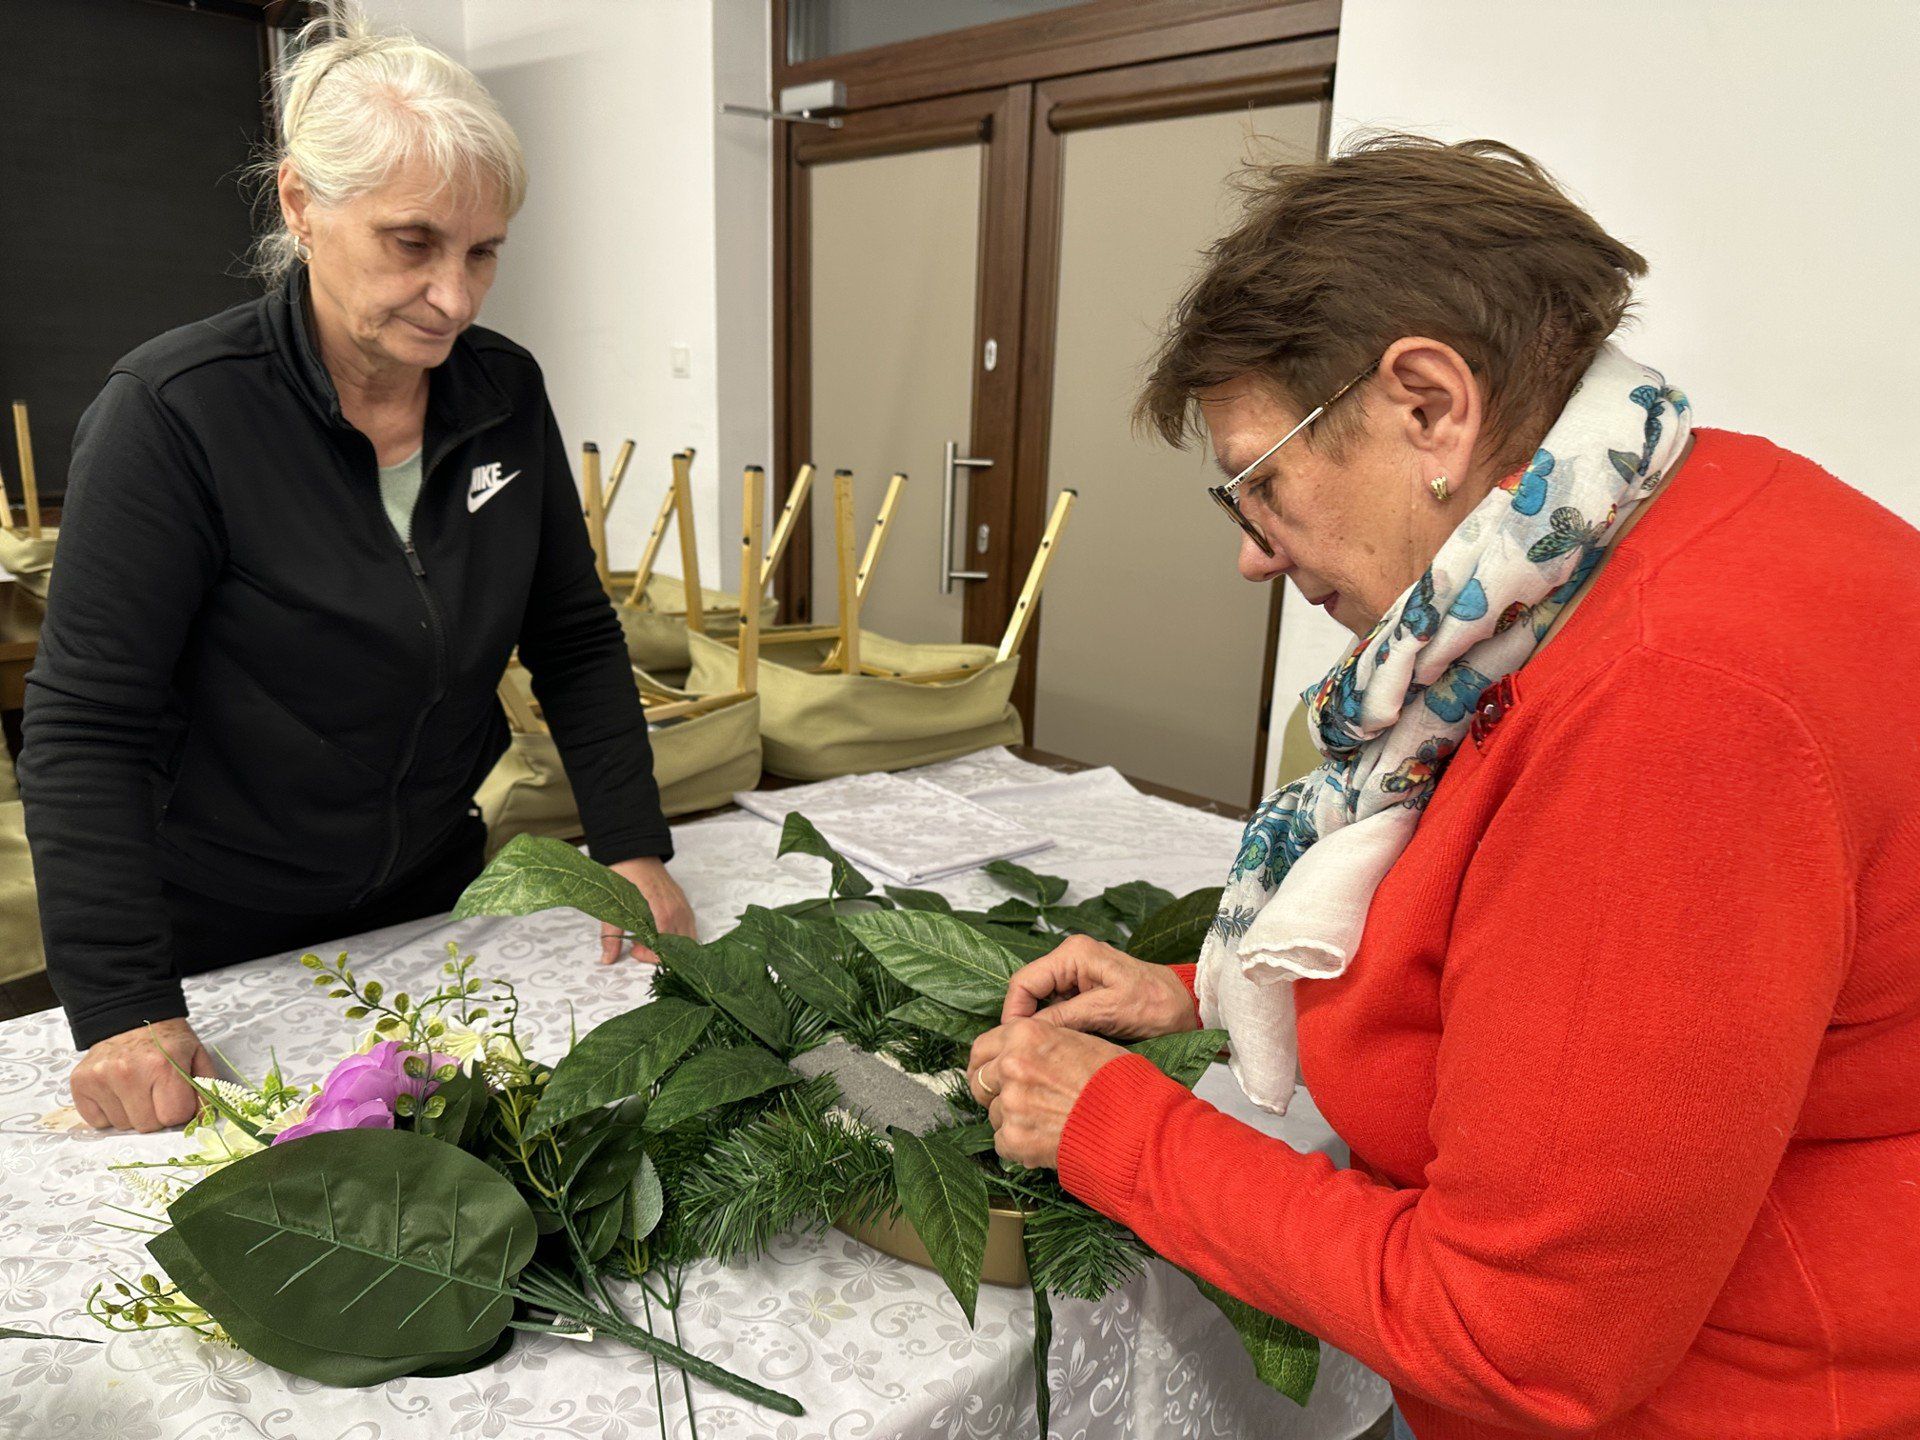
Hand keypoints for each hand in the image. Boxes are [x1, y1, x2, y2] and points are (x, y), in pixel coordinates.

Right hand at [70, 1017, 213, 1132]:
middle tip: (156, 1092)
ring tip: (136, 1088)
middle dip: (156, 1115)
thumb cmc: (166, 1040)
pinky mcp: (80, 1083)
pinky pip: (98, 1122)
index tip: (177, 1096)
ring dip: (132, 1113)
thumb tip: (203, 1121)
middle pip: (147, 1126)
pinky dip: (109, 1113)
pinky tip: (117, 1091)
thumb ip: (205, 1089)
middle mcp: (128, 1073)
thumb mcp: (196, 1056)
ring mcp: (100, 1078)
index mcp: (163, 1065)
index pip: (174, 1117)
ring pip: (122, 1126)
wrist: (130, 1016)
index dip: (179, 1110)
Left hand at [603, 856, 696, 963]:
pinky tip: (661, 934)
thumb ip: (612, 935)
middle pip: (678, 946)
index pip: (665, 946)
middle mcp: (677, 910)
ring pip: (687, 938)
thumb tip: (607, 959)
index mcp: (661, 911)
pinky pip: (689, 927)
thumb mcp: (613, 906)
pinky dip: (678, 937)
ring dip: (670, 946)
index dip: (650, 955)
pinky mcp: (684, 903)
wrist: (635, 851)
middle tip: (639, 947)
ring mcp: (683, 906)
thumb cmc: (624, 875)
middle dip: (659, 953)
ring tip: (649, 940)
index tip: (634, 950)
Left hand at [967, 1019, 1128, 1169]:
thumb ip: (1040, 1043)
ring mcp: (1010, 1103)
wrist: (1133, 1122)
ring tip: (1044, 1121)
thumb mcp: (1079, 1040)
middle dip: (993, 1091)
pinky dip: (1019, 1145)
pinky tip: (1044, 1140)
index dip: (986, 1062)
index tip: (990, 1072)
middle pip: (979, 1080)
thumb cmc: (1115, 1079)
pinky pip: (1002, 1142)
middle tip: (1015, 1100)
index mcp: (1025, 1034)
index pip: (981, 1047)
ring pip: (993, 1113)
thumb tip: (1020, 1053)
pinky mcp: (1014, 1138)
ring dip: (1011, 1119)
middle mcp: (1011, 1065)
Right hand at [1001, 935, 1199, 1039]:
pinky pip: (1057, 1010)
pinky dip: (1057, 1028)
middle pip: (1029, 992)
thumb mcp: (1110, 1012)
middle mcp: (1071, 959)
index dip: (1014, 1013)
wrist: (1187, 1008)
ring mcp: (1077, 975)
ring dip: (1042, 1027)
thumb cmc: (1157, 1004)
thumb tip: (1027, 1032)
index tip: (1016, 1042)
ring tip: (1049, 1051)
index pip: (1023, 982)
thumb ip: (1066, 1017)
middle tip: (1030, 1052)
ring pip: (1040, 1003)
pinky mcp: (1084, 992)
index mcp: (1074, 953)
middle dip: (1027, 1021)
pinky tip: (1064, 1045)